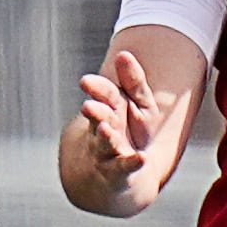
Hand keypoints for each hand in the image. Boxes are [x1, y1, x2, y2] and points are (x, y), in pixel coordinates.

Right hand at [76, 49, 161, 193]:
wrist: (119, 173)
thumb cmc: (131, 131)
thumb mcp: (140, 104)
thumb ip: (134, 81)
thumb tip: (123, 54)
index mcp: (112, 107)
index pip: (104, 94)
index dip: (97, 89)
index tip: (86, 82)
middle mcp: (106, 127)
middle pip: (100, 118)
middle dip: (96, 112)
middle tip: (88, 107)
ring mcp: (109, 151)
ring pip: (105, 143)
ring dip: (105, 137)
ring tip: (107, 129)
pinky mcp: (117, 171)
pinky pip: (123, 167)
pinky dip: (131, 163)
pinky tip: (141, 158)